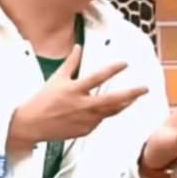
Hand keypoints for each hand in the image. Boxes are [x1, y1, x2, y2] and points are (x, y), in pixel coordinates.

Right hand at [7, 44, 147, 150]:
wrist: (32, 125)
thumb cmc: (42, 100)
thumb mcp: (56, 78)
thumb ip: (70, 63)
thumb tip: (78, 47)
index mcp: (74, 90)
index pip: (97, 77)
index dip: (113, 69)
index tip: (125, 64)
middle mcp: (82, 106)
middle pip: (112, 100)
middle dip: (131, 94)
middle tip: (145, 88)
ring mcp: (85, 120)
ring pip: (110, 112)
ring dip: (124, 104)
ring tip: (134, 98)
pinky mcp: (85, 131)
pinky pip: (99, 121)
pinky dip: (105, 114)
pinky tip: (108, 109)